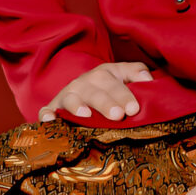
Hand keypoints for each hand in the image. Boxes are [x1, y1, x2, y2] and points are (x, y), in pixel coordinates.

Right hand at [38, 62, 154, 123]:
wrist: (81, 88)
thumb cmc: (108, 86)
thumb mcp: (123, 75)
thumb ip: (136, 73)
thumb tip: (149, 80)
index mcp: (104, 74)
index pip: (114, 81)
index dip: (124, 94)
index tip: (133, 108)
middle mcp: (84, 82)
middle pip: (95, 91)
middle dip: (106, 103)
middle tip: (118, 115)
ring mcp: (67, 95)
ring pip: (71, 99)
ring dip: (78, 106)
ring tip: (86, 115)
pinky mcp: (53, 107)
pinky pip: (46, 110)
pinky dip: (46, 115)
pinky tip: (50, 121)